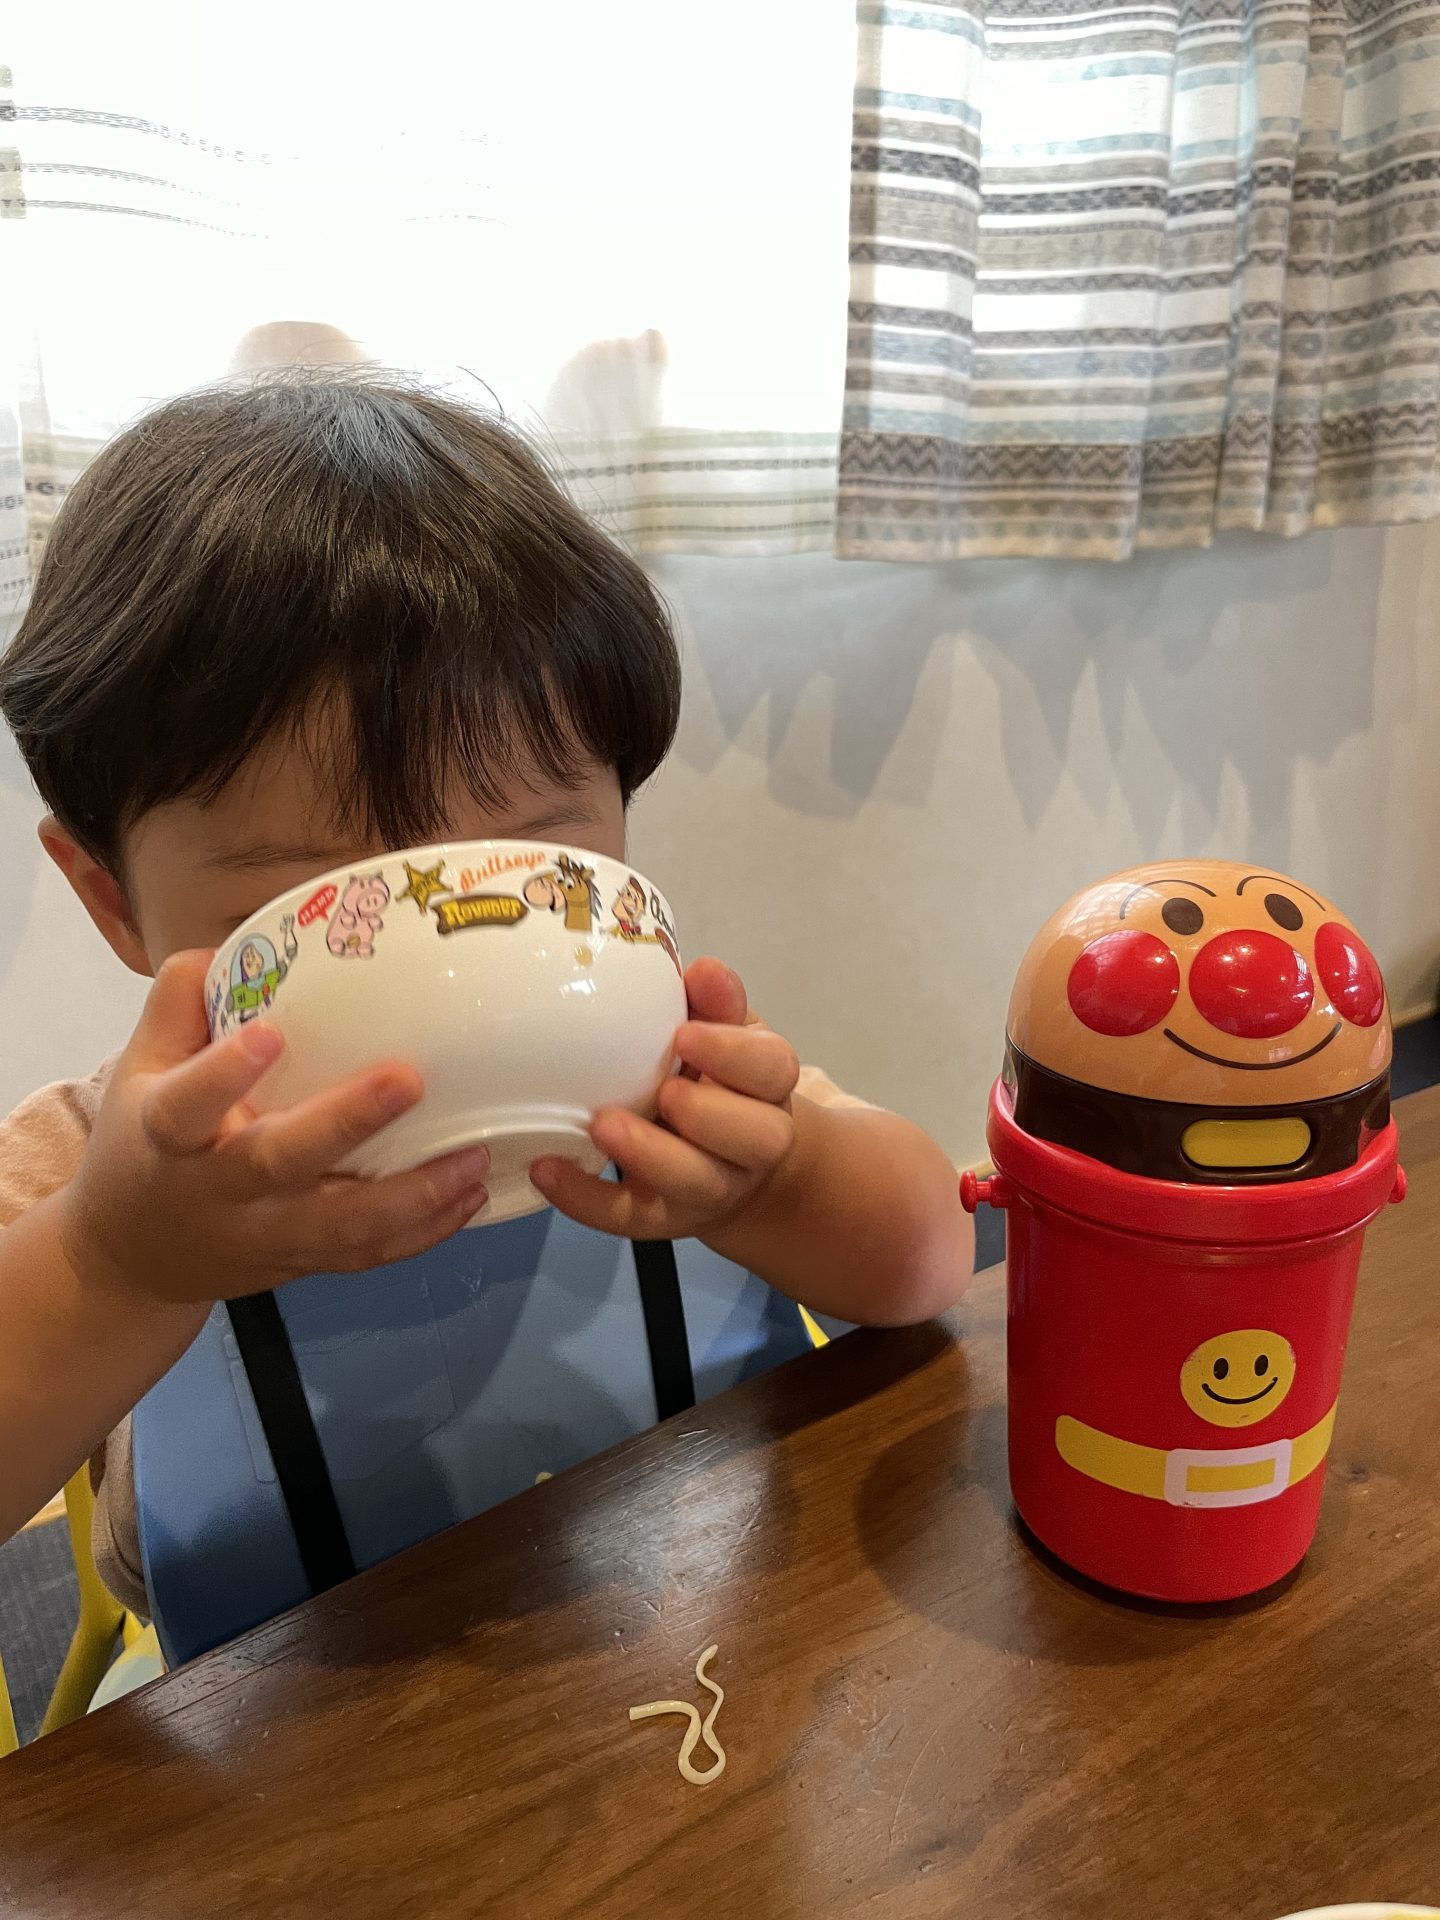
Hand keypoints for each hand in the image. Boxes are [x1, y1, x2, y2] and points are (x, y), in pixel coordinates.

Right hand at [59, 952, 490, 1306]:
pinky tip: (470, 1195)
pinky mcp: (302, 1262)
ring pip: (340, 1226)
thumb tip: (233, 945)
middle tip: (408, 1080)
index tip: (268, 1034)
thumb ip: (180, 1005)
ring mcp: (265, 1233)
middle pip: (278, 1163)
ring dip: (413, 1195)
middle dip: (344, 1124)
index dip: (223, 1075)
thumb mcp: (137, 1071)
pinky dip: (423, 1233)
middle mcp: (218, 1190)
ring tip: (473, 1155)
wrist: (135, 1256)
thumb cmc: (146, 1147)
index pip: (186, 1106)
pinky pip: (366, 1255)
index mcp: (167, 1137)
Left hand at [531, 957, 798, 1241]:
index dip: (732, 1055)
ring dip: (651, 1156)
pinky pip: (627, 1218)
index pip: (772, 1069)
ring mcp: (709, 1187)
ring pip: (697, 1183)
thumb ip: (714, 1004)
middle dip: (707, 1113)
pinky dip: (585, 1197)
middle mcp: (752, 1144)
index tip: (684, 1035)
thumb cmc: (714, 1079)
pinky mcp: (661, 1218)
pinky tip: (546, 1168)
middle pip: (756, 1138)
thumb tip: (705, 970)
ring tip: (601, 1125)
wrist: (726, 1160)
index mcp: (766, 1087)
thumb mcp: (722, 1034)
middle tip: (662, 1090)